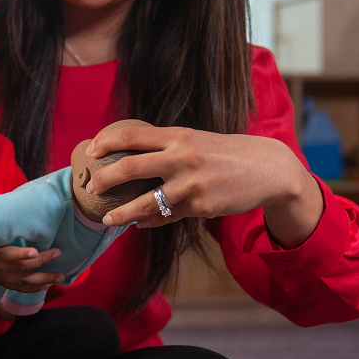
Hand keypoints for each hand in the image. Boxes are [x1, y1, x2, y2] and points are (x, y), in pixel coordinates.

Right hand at [0, 241, 62, 293]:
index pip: (6, 255)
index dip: (20, 255)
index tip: (34, 251)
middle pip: (21, 268)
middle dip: (41, 262)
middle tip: (58, 252)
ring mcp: (0, 277)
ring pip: (24, 281)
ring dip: (43, 279)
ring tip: (60, 275)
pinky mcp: (2, 283)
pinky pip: (19, 289)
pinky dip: (34, 289)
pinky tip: (47, 286)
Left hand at [84, 123, 323, 247]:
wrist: (268, 169)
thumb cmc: (227, 153)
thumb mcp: (197, 139)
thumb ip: (167, 145)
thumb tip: (131, 153)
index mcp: (178, 135)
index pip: (131, 135)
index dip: (106, 142)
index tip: (91, 151)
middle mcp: (182, 158)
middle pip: (129, 168)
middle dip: (104, 180)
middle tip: (90, 187)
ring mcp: (191, 185)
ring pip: (144, 203)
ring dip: (121, 213)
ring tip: (107, 219)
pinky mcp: (200, 208)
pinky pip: (166, 217)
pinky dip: (149, 221)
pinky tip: (139, 224)